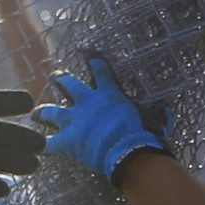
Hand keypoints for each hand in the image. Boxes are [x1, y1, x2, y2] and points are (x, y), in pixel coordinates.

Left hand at [36, 55, 169, 182]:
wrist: (128, 152)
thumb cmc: (144, 135)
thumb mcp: (154, 120)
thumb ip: (158, 114)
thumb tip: (168, 110)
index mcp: (109, 94)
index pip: (100, 69)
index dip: (93, 59)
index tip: (86, 52)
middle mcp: (87, 102)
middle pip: (68, 84)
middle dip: (60, 79)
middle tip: (55, 76)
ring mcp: (74, 120)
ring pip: (51, 111)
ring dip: (43, 111)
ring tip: (36, 112)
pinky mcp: (67, 140)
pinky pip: (50, 144)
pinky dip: (44, 147)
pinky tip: (37, 149)